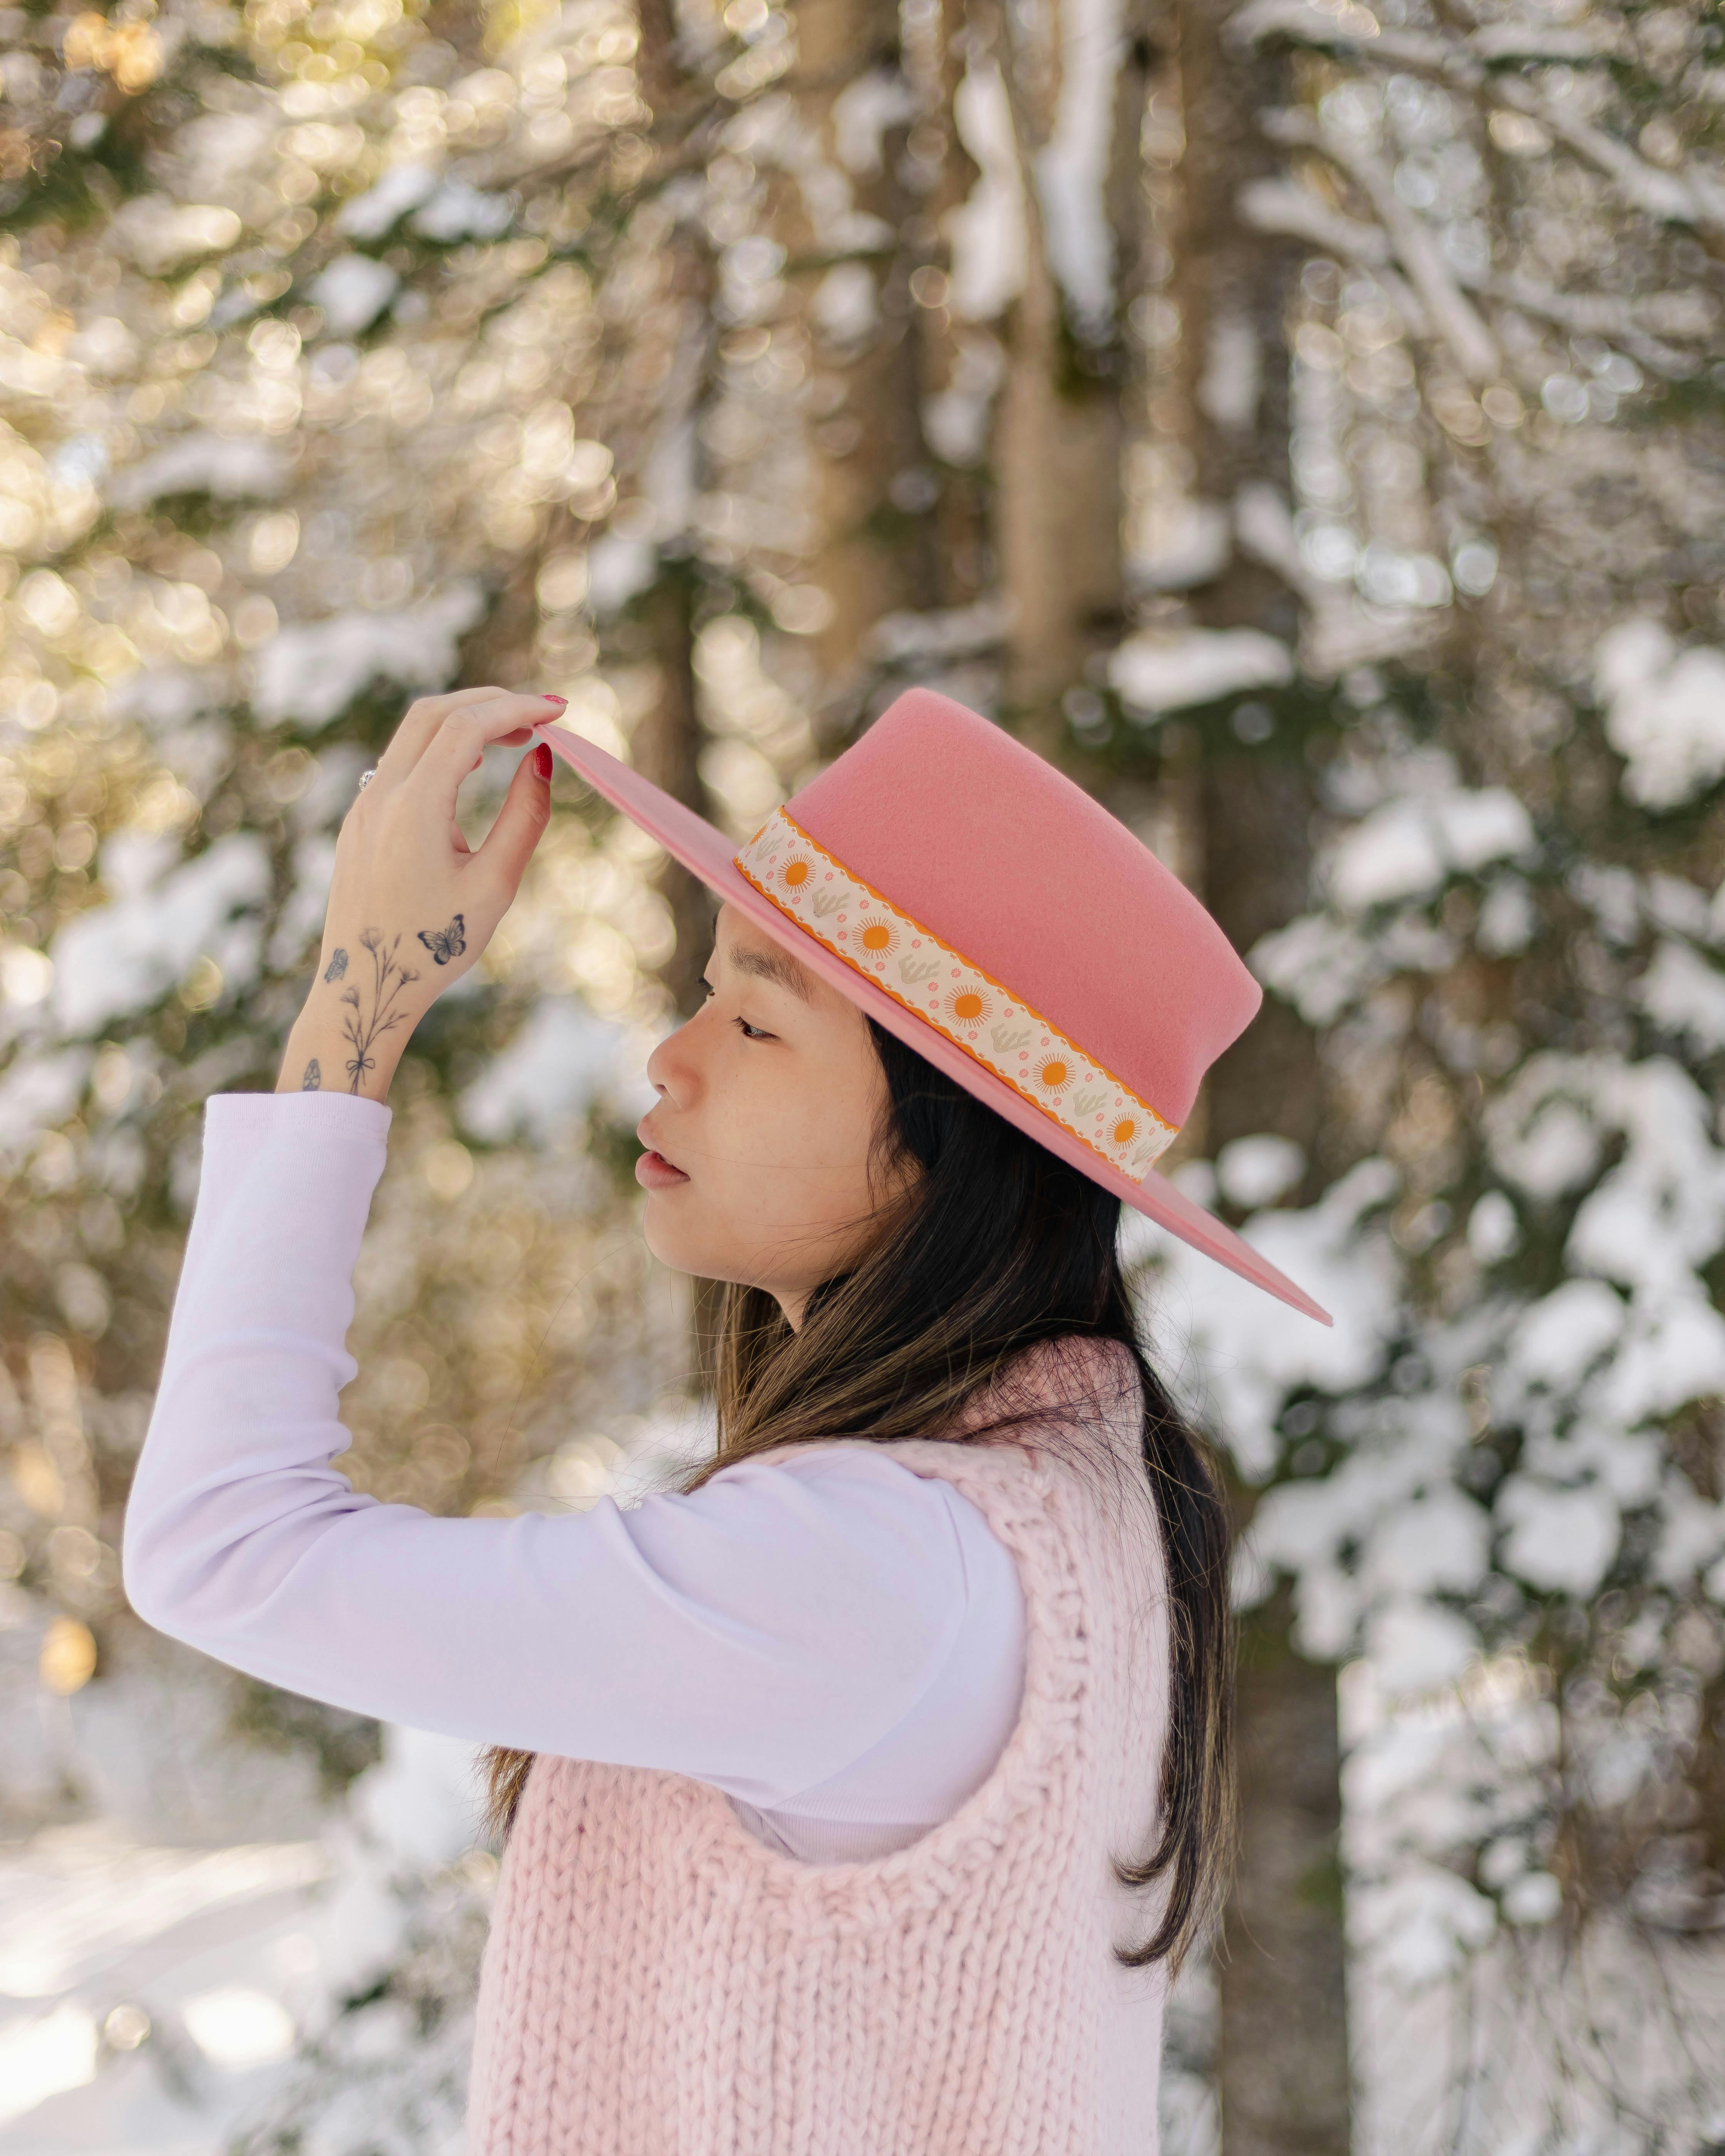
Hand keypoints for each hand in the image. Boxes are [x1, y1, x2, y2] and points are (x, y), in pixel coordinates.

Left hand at [276, 687, 564, 1098]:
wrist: (366, 985)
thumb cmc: (434, 945)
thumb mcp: (494, 885)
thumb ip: (523, 817)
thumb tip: (544, 761)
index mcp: (414, 808)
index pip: (467, 726)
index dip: (518, 709)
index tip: (559, 713)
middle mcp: (379, 795)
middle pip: (434, 712)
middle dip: (492, 703)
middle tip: (540, 717)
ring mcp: (362, 805)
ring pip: (413, 732)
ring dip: (465, 721)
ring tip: (514, 738)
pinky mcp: (359, 820)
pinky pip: (399, 760)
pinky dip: (440, 745)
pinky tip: (471, 765)